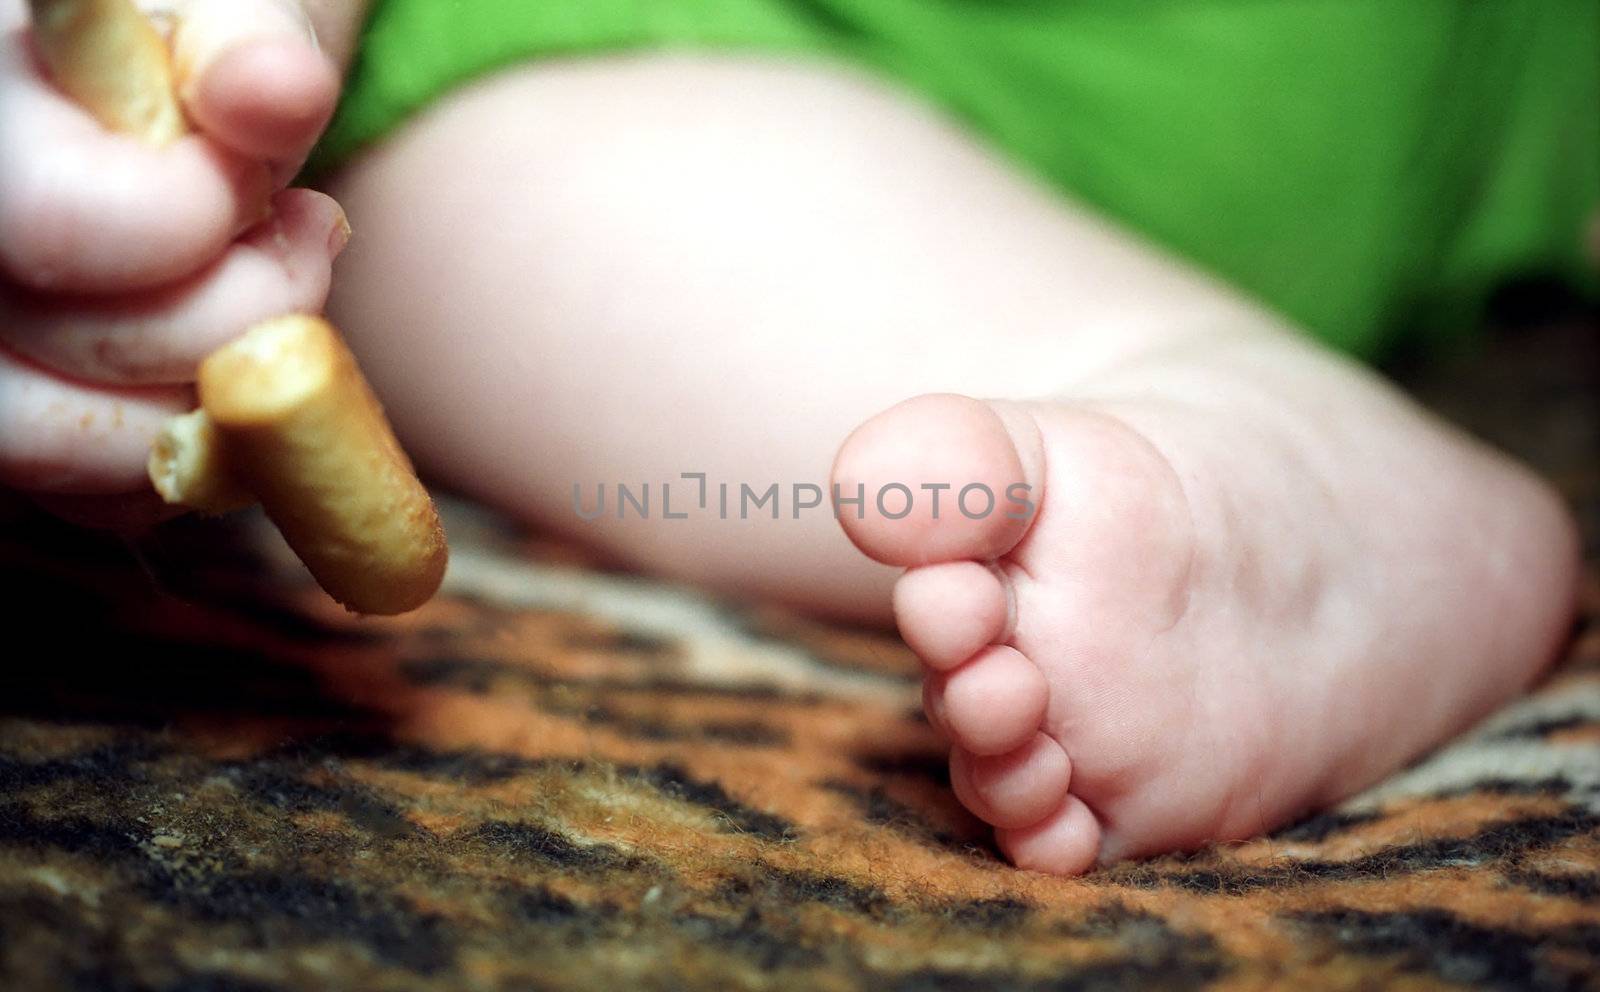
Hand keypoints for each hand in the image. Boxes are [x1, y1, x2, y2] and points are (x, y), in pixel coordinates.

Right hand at [0, 0, 349, 528]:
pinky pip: (100, 497)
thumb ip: (250, 46)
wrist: (158, 122)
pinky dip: (195, 458)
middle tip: (302, 243)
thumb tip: (274, 92)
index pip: (54, 219)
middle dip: (244, 310)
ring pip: (78, 443)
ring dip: (222, 397)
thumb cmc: (187, 64)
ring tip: (267, 310)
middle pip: (85, 342)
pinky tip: (228, 376)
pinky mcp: (11, 427)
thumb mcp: (229, 19)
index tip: (268, 191)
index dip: (193, 220)